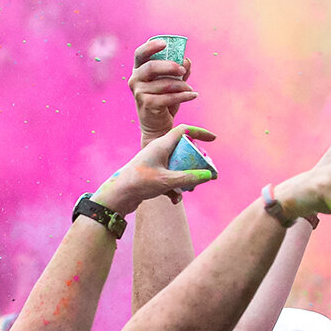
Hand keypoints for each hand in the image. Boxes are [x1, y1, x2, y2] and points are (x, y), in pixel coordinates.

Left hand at [92, 124, 219, 213]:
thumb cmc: (139, 183)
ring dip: (185, 178)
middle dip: (196, 162)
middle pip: (184, 150)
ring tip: (190, 191)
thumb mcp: (167, 181)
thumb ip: (189, 178)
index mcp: (161, 144)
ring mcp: (155, 162)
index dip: (200, 133)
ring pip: (178, 166)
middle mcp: (158, 151)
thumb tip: (209, 175)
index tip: (213, 140)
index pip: (184, 130)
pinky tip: (173, 200)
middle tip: (206, 172)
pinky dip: (174, 187)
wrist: (117, 196)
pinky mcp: (152, 174)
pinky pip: (169, 178)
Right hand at [129, 38, 196, 142]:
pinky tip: (193, 95)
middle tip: (183, 70)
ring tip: (190, 89)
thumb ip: (179, 71)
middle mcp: (135, 79)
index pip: (140, 54)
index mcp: (139, 70)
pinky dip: (183, 96)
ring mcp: (139, 92)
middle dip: (170, 66)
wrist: (157, 125)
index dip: (151, 47)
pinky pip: (168, 97)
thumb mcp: (173, 83)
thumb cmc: (164, 101)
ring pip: (164, 84)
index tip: (165, 44)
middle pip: (151, 67)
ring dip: (181, 86)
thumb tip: (187, 60)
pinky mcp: (146, 104)